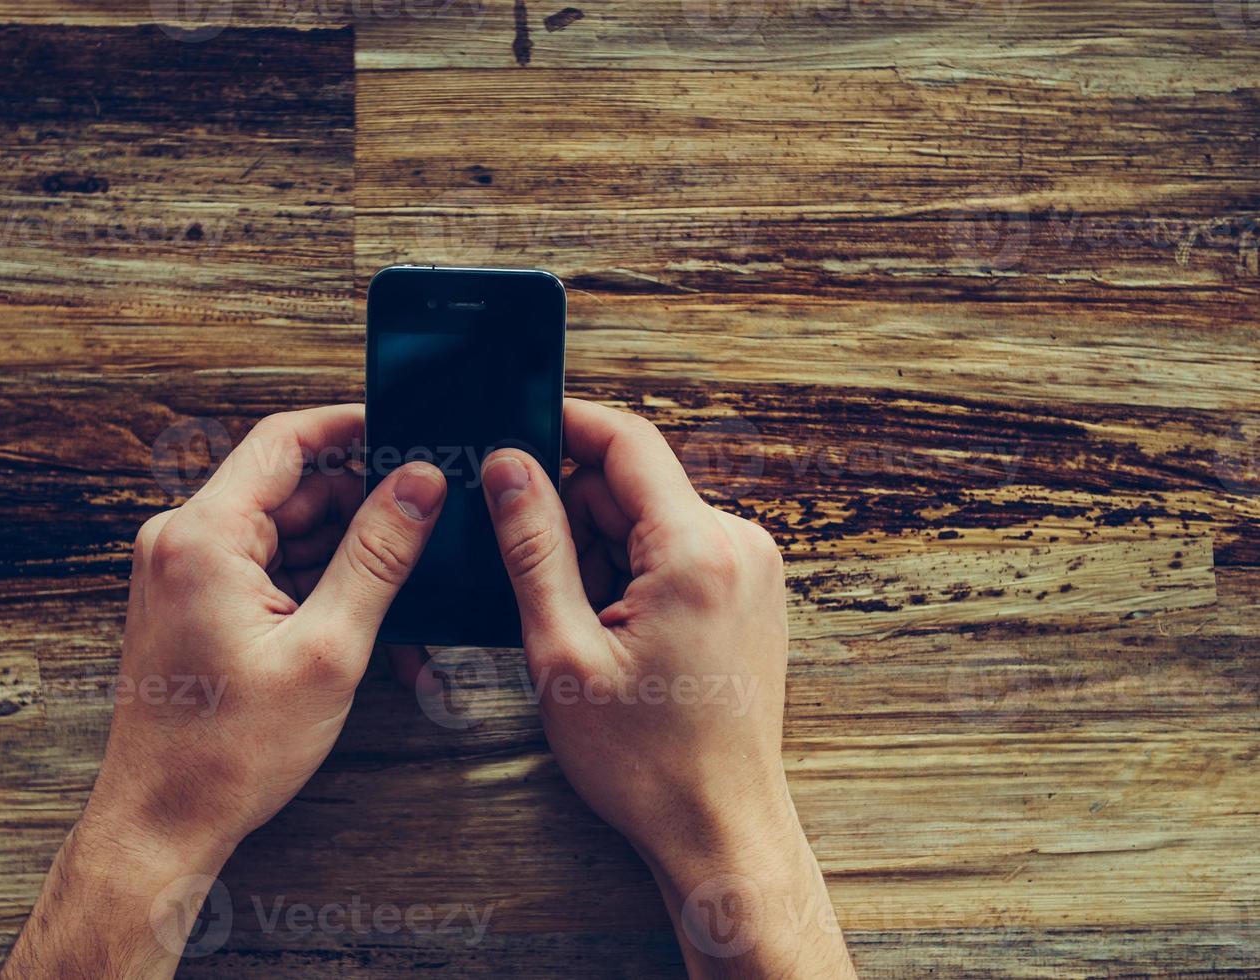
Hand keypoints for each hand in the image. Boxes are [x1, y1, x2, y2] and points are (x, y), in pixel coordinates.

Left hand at [3, 405, 445, 977]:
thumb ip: (378, 554)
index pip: (285, 439)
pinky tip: (369, 630)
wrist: (162, 822)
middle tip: (430, 538)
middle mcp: (183, 540)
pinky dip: (319, 592)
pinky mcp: (195, 602)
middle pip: (294, 489)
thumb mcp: (328, 647)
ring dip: (350, 564)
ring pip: (289, 534)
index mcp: (203, 535)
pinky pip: (270, 571)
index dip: (352, 426)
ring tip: (407, 609)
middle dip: (365, 513)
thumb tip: (421, 482)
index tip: (409, 431)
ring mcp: (186, 571)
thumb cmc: (230, 750)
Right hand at [479, 399, 855, 977]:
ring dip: (602, 555)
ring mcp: (751, 566)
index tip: (511, 429)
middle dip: (574, 520)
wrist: (719, 826)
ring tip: (586, 634)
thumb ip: (533, 546)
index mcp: (696, 550)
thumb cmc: (645, 759)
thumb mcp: (563, 650)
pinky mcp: (749, 590)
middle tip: (545, 593)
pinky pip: (675, 549)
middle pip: (632, 484)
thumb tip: (508, 465)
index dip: (563, 424)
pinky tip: (616, 635)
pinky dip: (633, 574)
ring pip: (649, 519)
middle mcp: (739, 543)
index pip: (626, 440)